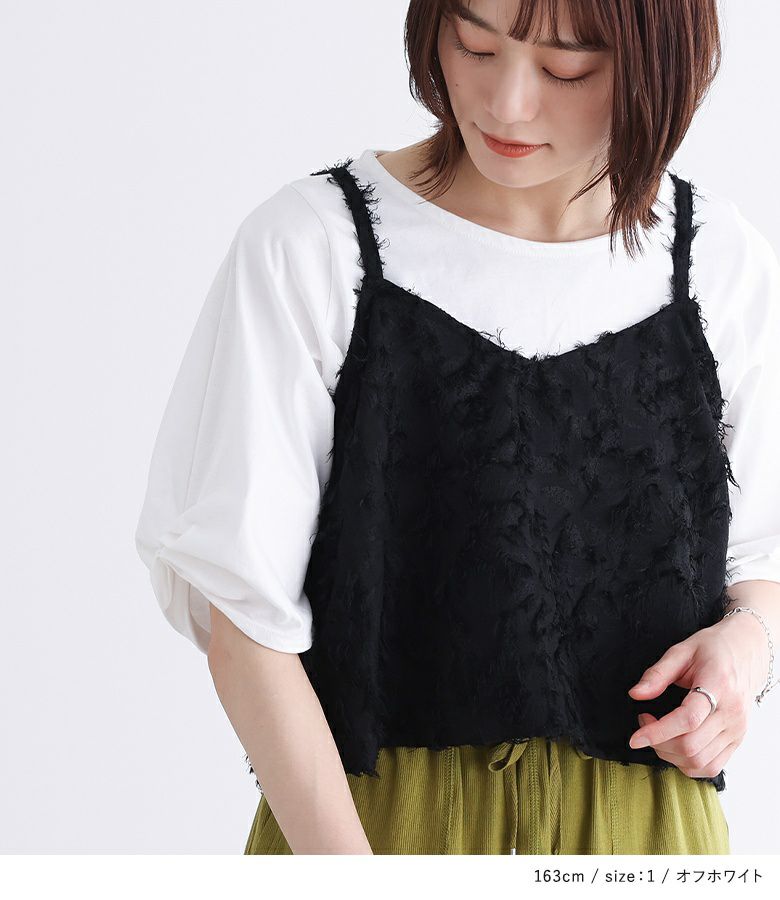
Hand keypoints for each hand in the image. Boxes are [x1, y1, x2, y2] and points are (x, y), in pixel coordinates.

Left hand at [625, 615, 767, 778]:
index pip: (688, 720)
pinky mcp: (737, 740)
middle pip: (691, 746)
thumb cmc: (713, 649)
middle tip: (645, 721)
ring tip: (658, 732)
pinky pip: (712, 766)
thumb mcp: (682, 651)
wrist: (747, 652)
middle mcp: (732, 713)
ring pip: (700, 762)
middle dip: (658, 742)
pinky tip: (675, 745)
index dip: (658, 732)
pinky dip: (688, 763)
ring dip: (670, 754)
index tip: (635, 738)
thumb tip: (636, 694)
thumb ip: (658, 673)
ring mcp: (737, 730)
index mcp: (719, 686)